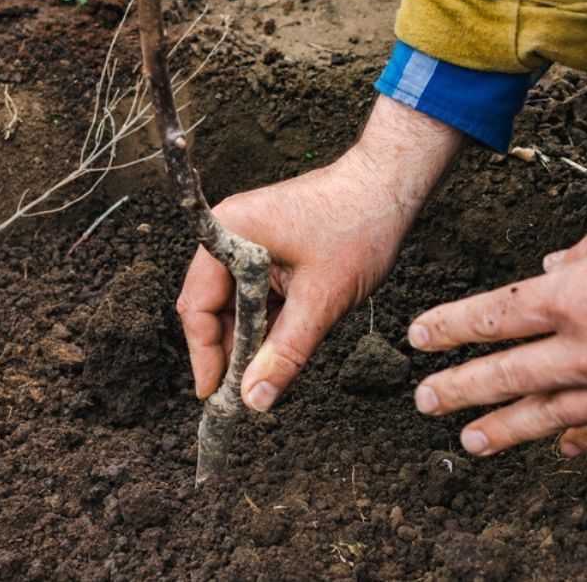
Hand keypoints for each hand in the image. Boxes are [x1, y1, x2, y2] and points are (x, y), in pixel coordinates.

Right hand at [178, 95, 465, 410]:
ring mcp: (247, 238)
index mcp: (229, 234)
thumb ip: (284, 353)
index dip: (204, 354)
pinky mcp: (268, 246)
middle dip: (227, 349)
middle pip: (210, 305)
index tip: (214, 394)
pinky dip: (265, 320)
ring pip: (234, 303)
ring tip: (266, 372)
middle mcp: (229, 233)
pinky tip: (282, 343)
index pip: (196, 306)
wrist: (390, 187)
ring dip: (248, 337)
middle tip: (243, 392)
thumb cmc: (357, 228)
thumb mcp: (321, 300)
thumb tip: (254, 399)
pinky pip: (254, 292)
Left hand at [408, 200, 586, 456]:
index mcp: (572, 296)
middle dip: (458, 388)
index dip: (449, 328)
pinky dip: (581, 443)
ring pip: (547, 416)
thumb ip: (582, 252)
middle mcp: (585, 348)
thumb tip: (549, 270)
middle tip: (424, 401)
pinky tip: (562, 450)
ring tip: (471, 441)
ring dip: (503, 429)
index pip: (492, 316)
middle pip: (505, 373)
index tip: (418, 337)